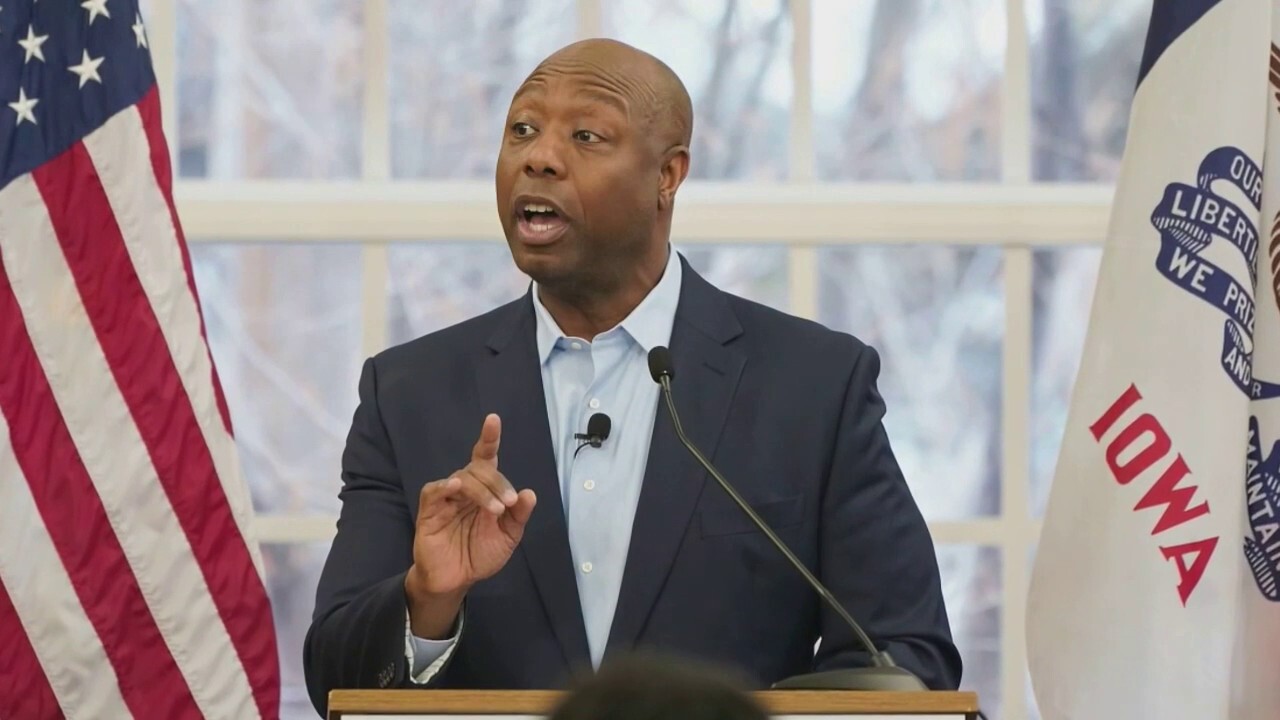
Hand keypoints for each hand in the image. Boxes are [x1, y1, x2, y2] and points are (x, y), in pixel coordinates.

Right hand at [404, 414, 536, 637]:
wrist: (456, 580)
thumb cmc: (479, 554)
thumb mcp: (507, 536)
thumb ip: (519, 516)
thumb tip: (530, 494)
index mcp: (483, 490)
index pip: (485, 458)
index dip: (488, 438)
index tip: (493, 419)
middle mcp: (464, 489)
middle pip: (479, 469)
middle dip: (498, 483)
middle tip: (508, 505)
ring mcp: (446, 498)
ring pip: (462, 478)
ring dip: (482, 491)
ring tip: (496, 510)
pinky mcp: (429, 511)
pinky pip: (434, 491)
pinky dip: (445, 487)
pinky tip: (456, 488)